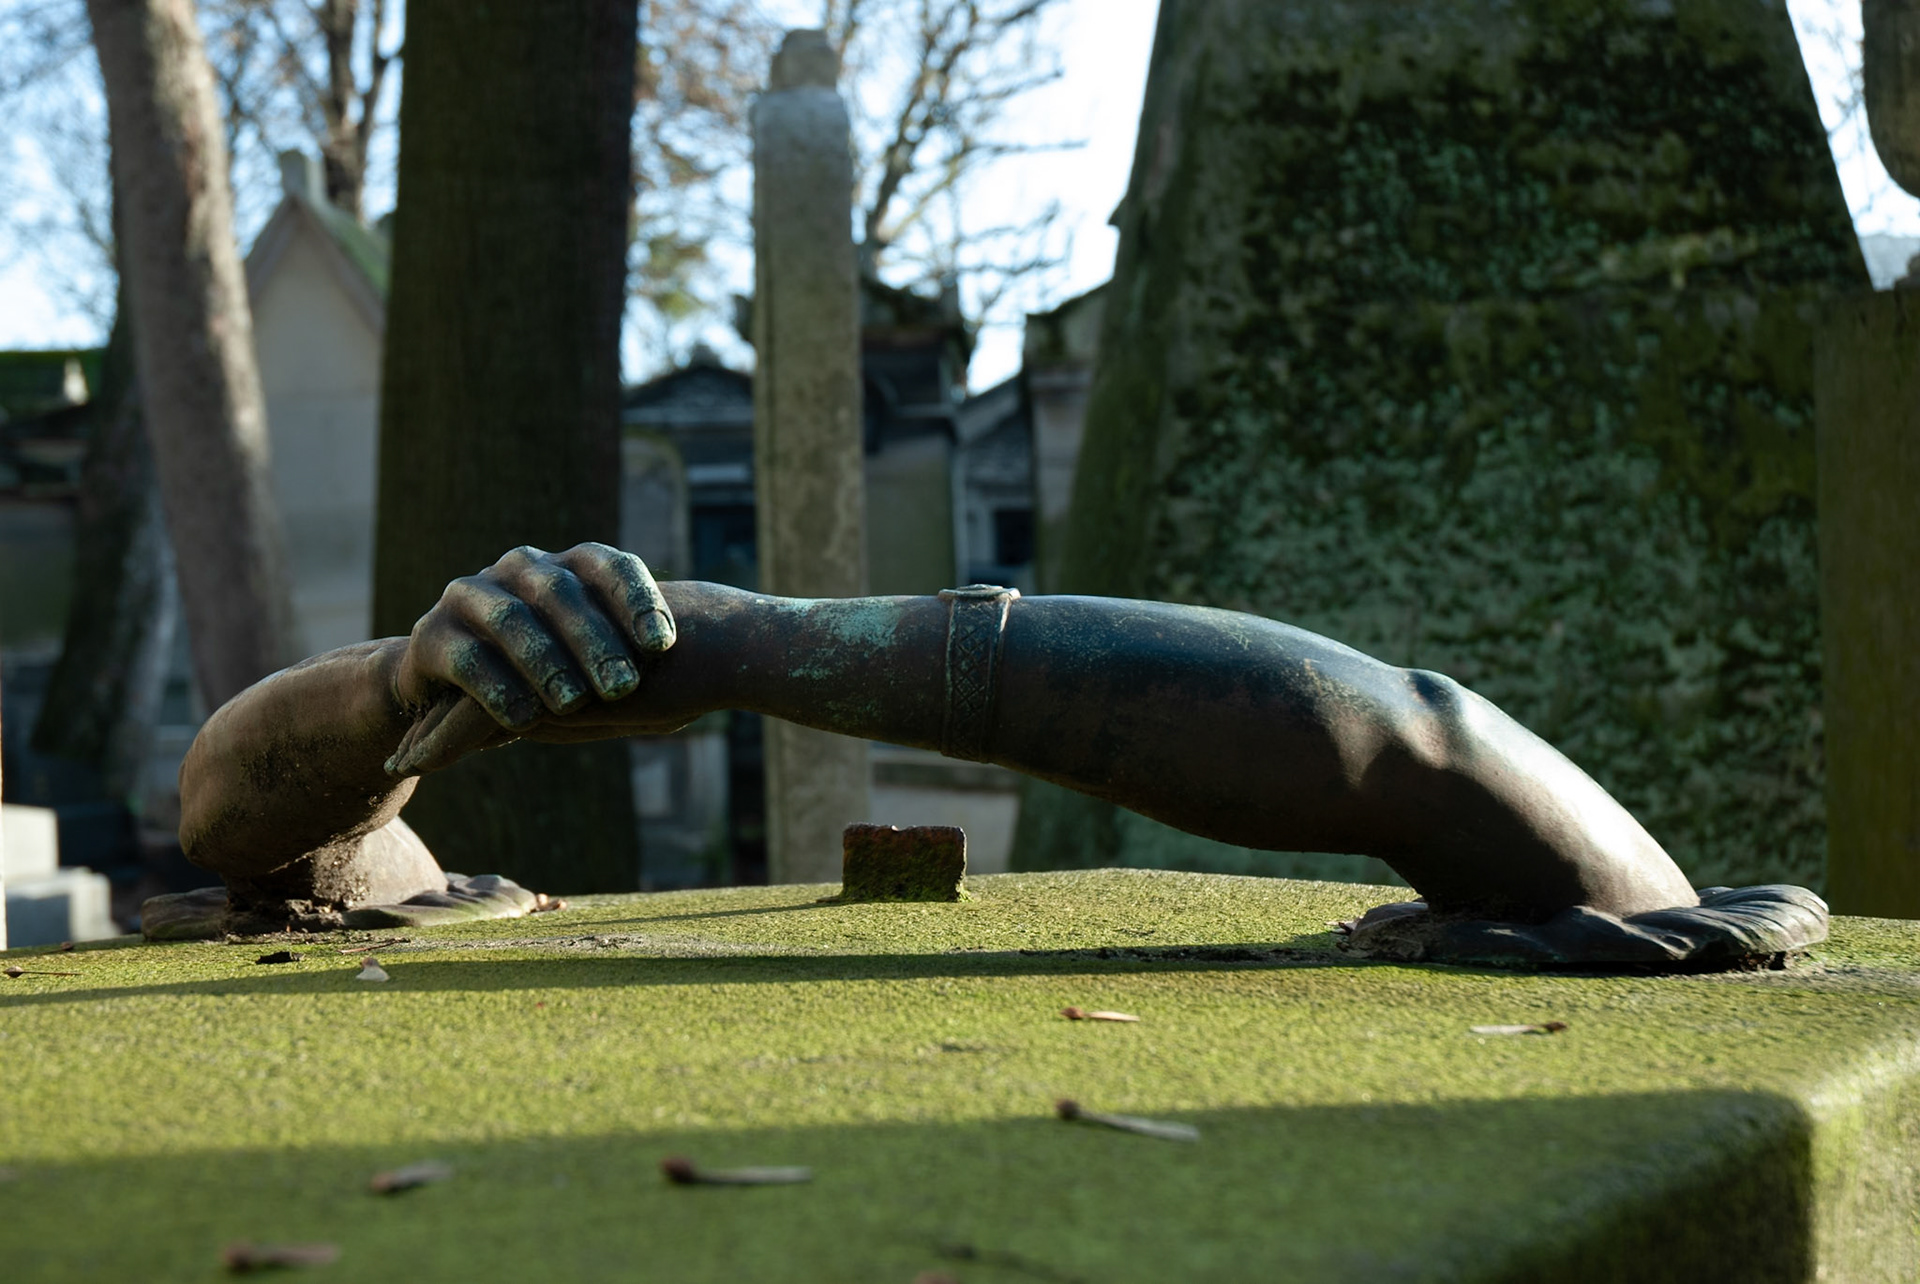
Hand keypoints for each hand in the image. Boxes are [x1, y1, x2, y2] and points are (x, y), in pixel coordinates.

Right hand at [385, 543, 674, 775]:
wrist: (456, 689)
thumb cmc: (551, 675)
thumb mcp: (598, 666)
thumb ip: (638, 661)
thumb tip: (711, 679)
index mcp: (568, 566)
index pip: (611, 567)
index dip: (638, 600)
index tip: (665, 646)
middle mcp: (520, 569)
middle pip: (562, 592)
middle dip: (596, 640)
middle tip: (624, 686)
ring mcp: (472, 596)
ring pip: (511, 619)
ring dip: (545, 662)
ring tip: (573, 704)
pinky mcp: (432, 635)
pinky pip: (466, 657)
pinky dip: (497, 686)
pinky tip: (524, 719)